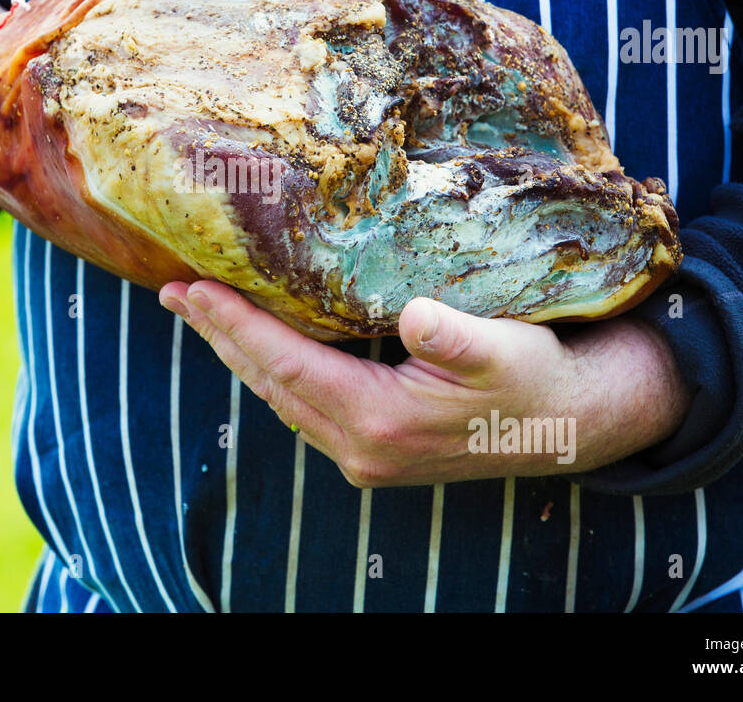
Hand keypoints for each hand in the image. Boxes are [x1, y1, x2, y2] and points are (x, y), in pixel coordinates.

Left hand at [158, 281, 690, 486]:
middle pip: (270, 383)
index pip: (286, 364)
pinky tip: (259, 344)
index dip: (235, 324)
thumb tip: (419, 320)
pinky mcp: (374, 449)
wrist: (570, 427)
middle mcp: (361, 446)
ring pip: (281, 397)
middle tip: (173, 293)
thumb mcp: (506, 350)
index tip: (191, 288)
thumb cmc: (536, 379)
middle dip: (219, 336)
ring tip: (202, 312)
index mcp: (381, 420)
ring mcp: (364, 454)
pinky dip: (272, 370)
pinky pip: (303, 405)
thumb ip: (459, 339)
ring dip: (239, 353)